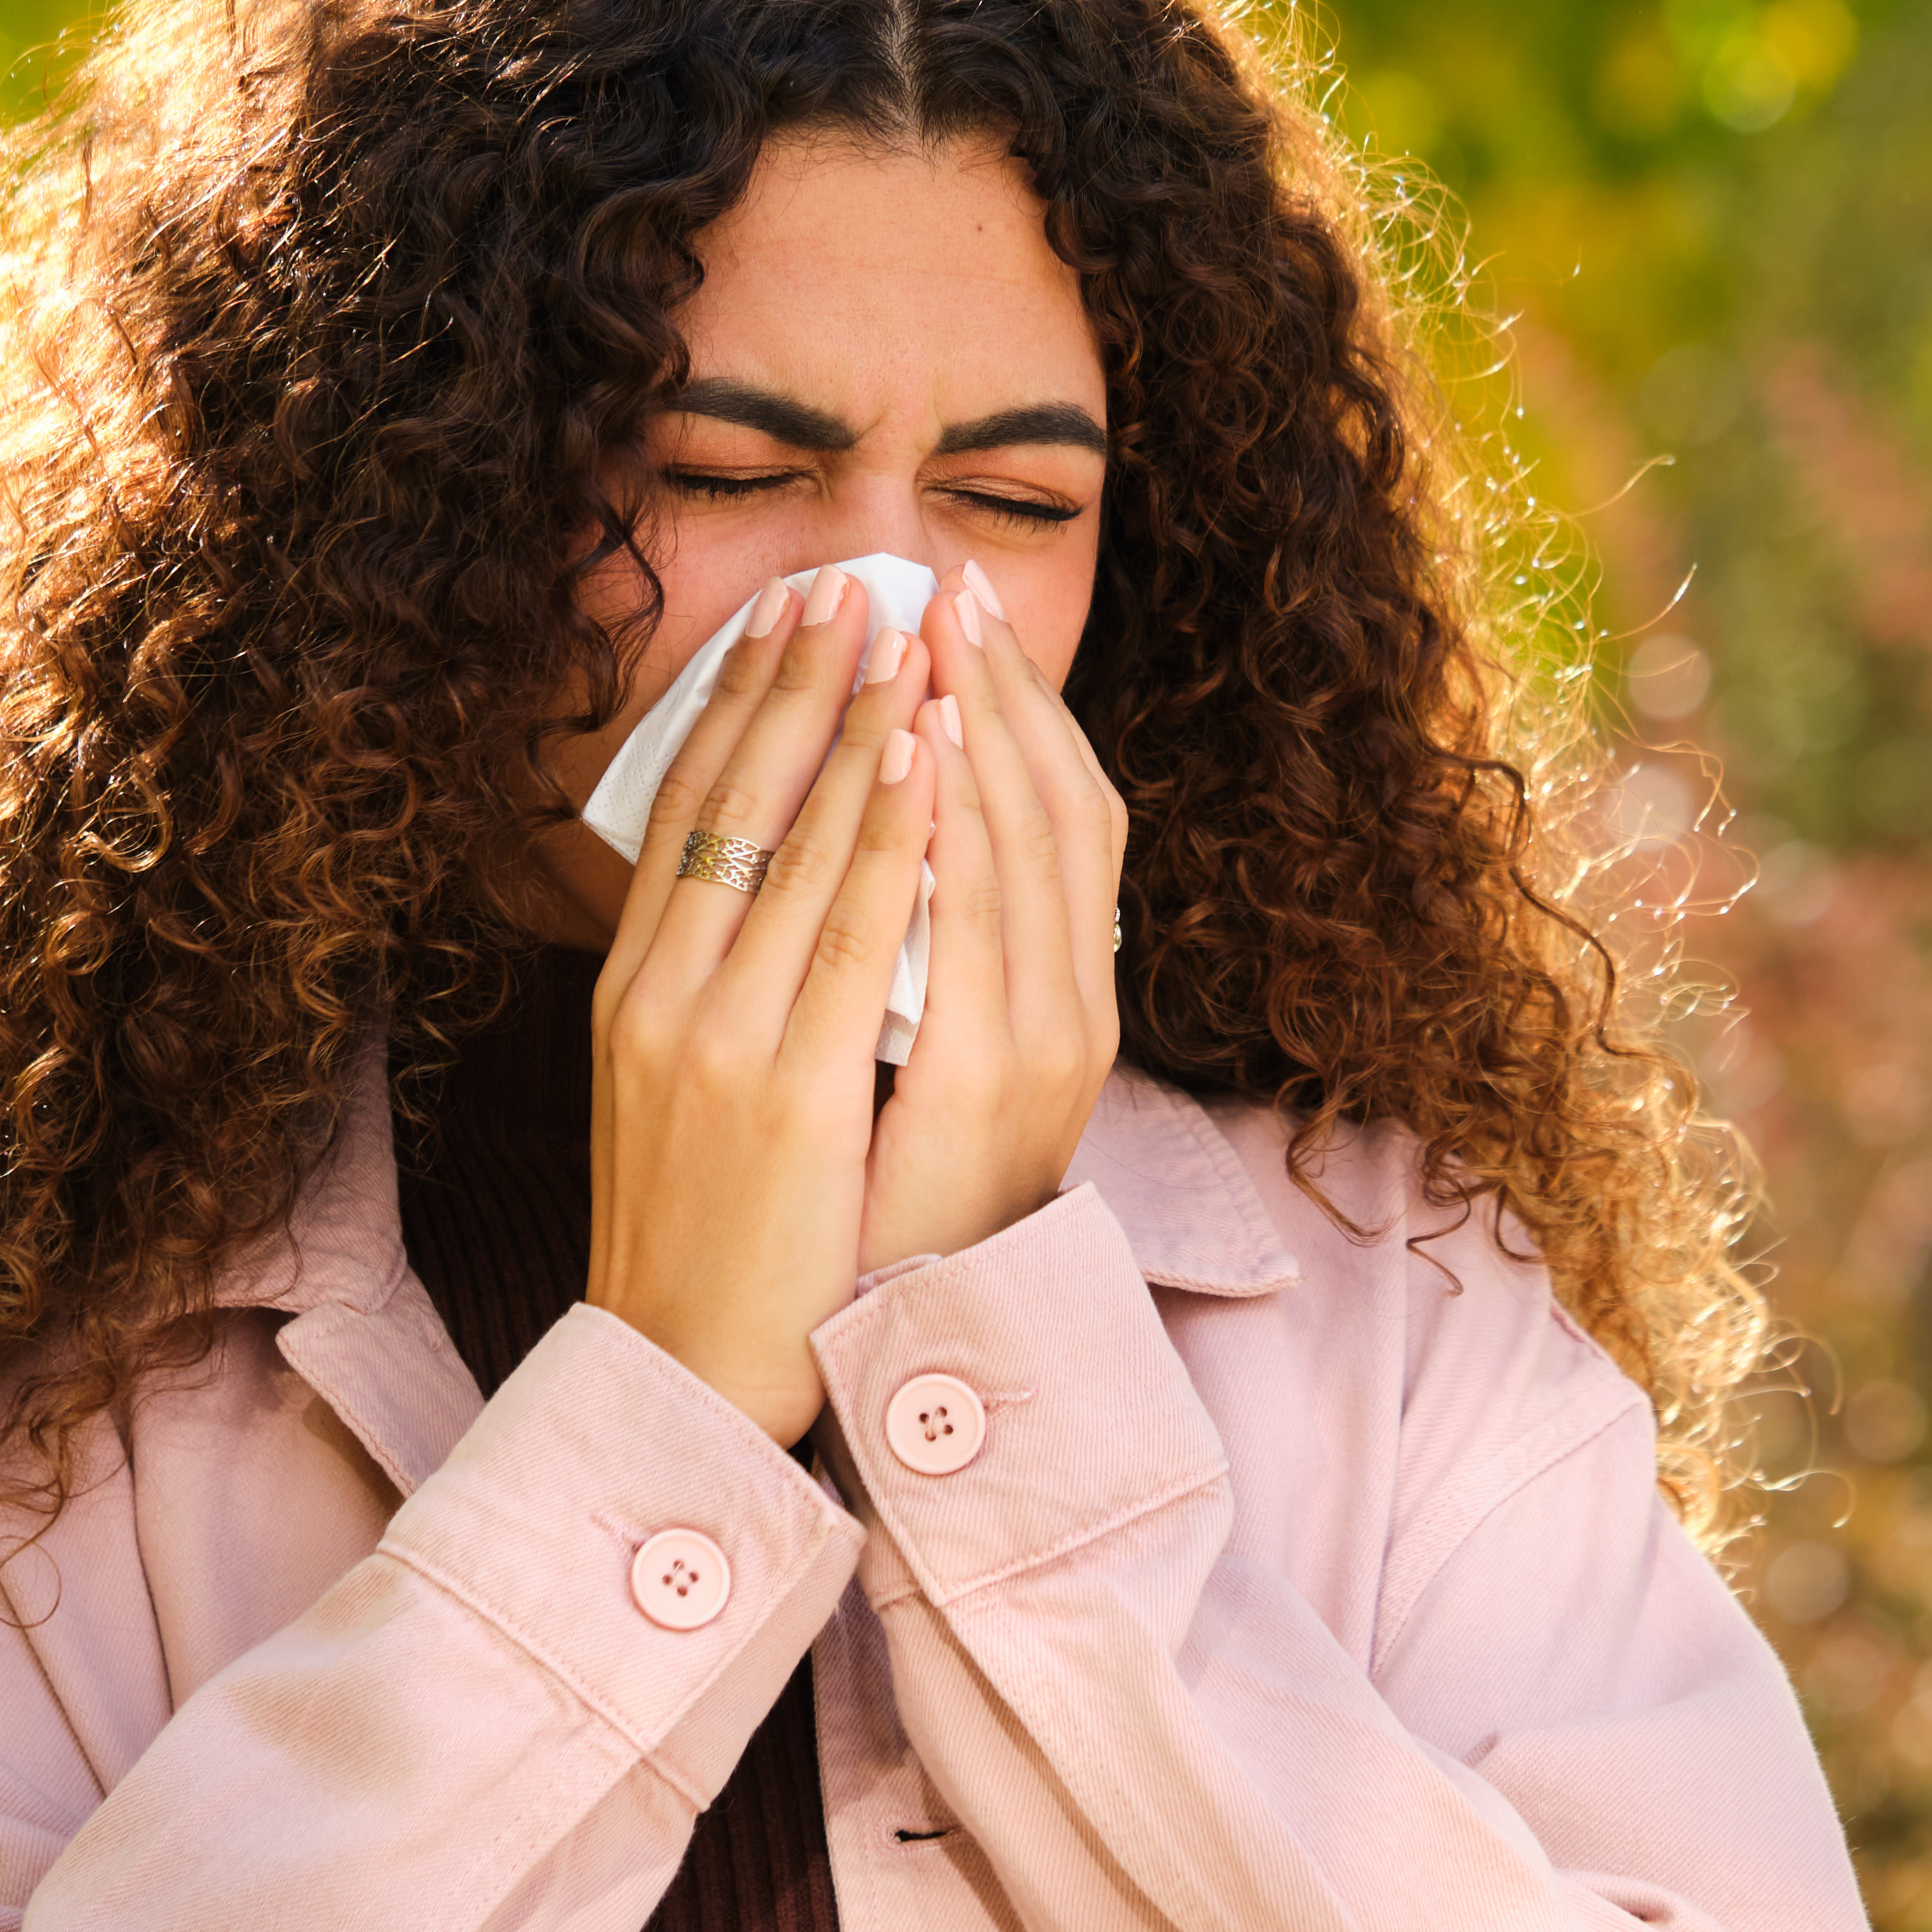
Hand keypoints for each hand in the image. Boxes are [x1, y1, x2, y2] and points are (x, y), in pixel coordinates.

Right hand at [588, 570, 937, 1441]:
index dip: (737, 703)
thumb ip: (711, 989)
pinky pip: (847, 928)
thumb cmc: (699, 1231)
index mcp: (637, 988)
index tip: (788, 617)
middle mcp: (663, 993)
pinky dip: (886, 829)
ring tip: (901, 627)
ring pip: (794, 842)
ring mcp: (717, 1036)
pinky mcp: (783, 1087)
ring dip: (855, 723)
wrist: (681, 1366)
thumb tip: (760, 892)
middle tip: (849, 578)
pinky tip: (921, 754)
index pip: (687, 811)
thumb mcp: (679, 1087)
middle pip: (732, 799)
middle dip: (797, 680)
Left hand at [862, 558, 1125, 1273]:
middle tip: (951, 583)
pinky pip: (964, 927)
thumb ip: (923, 964)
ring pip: (1022, 851)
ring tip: (930, 636)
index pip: (1063, 817)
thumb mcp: (915, 1072)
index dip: (1023, 711)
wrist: (862, 1348)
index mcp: (1059, 1003)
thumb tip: (894, 842)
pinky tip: (914, 758)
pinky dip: (942, 832)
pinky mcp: (976, 1085)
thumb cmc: (870, 1214)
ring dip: (978, 735)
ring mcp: (1036, 1048)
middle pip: (1054, 812)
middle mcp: (1068, 1015)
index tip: (968, 615)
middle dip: (999, 692)